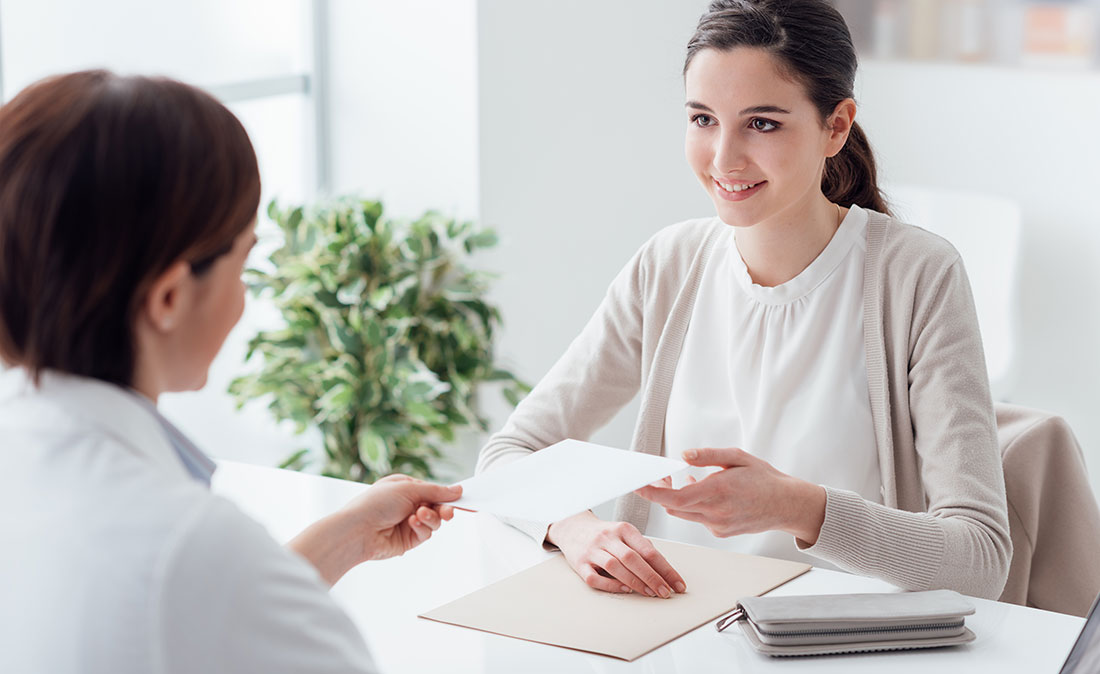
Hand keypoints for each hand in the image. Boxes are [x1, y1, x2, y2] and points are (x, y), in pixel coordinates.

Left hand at [288, 475, 461, 584]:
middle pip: (437, 507)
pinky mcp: (408, 540)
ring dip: (431, 518)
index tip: (464, 498)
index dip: (448, 495)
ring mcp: (409, 522)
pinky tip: (412, 523)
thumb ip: (436, 491)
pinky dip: (422, 527)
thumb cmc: (376, 503)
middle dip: (444, 509)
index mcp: (406, 487)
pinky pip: (426, 533)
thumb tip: (458, 490)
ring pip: (434, 522)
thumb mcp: (409, 488)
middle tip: (448, 512)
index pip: (434, 490)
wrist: (357, 529)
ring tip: (419, 515)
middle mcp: (408, 504)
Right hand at [546, 511, 685, 597]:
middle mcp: (607, 538)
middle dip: (652, 577)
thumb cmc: (604, 534)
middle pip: (632, 558)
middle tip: (665, 592)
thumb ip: (642, 548)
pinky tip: (624, 589)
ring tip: (649, 593)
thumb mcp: (624, 534)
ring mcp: (592, 550)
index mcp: (623, 529)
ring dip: (635, 582)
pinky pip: (595, 577)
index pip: (648, 550)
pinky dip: (611, 585)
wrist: (572, 528)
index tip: (677, 583)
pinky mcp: (579, 563)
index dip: (665, 569)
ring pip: (615, 567)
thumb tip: (663, 570)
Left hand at [634, 448, 825, 544]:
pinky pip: (698, 518)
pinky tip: (705, 492)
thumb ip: (708, 456)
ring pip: (684, 513)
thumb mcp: (737, 457)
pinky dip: (694, 506)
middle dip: (661, 492)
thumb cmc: (764, 478)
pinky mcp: (720, 532)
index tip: (637, 485)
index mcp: (717, 492)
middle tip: (662, 475)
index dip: (652, 493)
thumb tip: (682, 456)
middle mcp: (715, 513)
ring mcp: (717, 526)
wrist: (787, 505)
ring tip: (685, 480)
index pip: (674, 498)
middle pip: (673, 507)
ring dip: (677, 498)